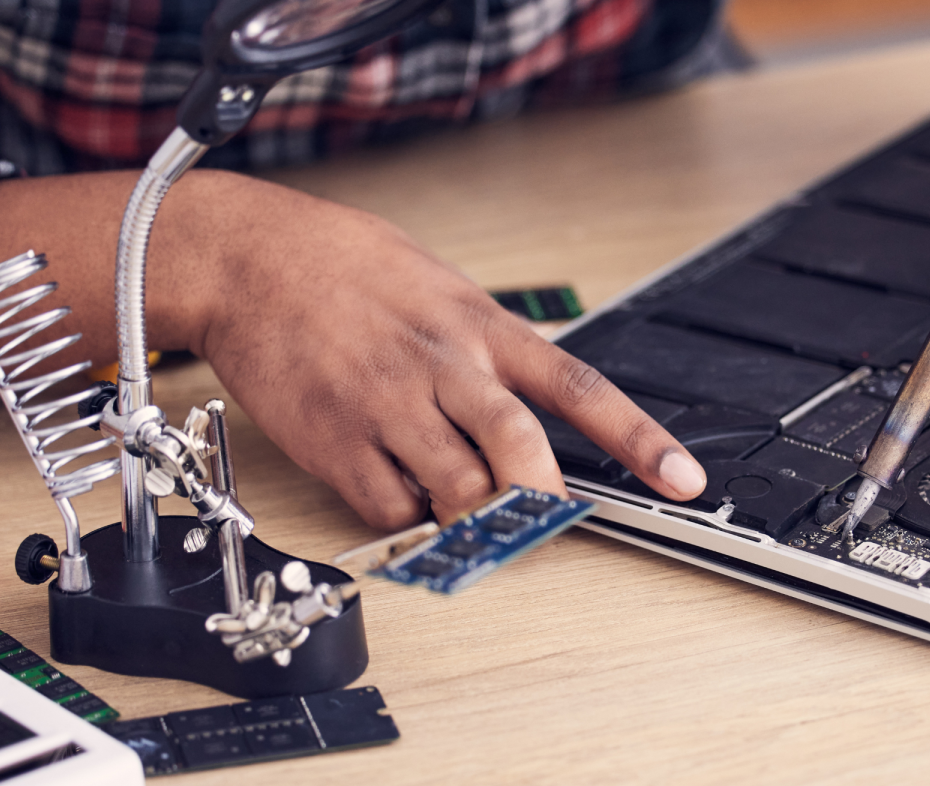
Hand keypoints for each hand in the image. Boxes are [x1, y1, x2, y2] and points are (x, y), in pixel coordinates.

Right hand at [194, 178, 706, 526]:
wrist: (246, 259)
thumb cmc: (343, 265)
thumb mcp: (440, 284)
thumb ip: (490, 344)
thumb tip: (537, 400)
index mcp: (481, 326)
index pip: (579, 386)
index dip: (639, 438)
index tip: (683, 479)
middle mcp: (443, 367)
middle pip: (519, 452)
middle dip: (539, 498)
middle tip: (543, 517)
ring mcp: (388, 407)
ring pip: (457, 491)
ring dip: (468, 510)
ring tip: (453, 490)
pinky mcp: (336, 442)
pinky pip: (391, 507)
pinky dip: (407, 513)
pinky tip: (397, 483)